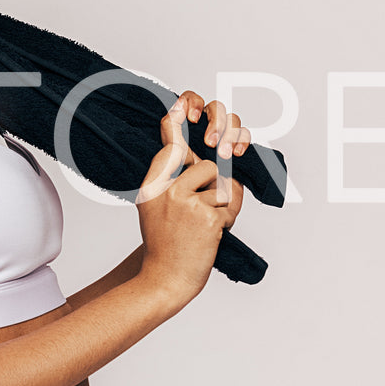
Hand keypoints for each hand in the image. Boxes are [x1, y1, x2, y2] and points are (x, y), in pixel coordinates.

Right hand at [135, 114, 229, 304]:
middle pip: (206, 166)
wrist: (165, 279)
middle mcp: (167, 190)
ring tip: (205, 224)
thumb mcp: (156, 203)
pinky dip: (230, 218)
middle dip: (214, 182)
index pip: (173, 146)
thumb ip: (167, 170)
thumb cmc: (165, 241)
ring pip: (222, 185)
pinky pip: (232, 203)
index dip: (183, 118)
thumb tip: (174, 126)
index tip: (186, 106)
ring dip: (223, 204)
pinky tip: (213, 234)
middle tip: (204, 199)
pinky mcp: (208, 217)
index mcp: (152, 185)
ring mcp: (187, 203)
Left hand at [162, 91, 245, 226]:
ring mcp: (221, 140)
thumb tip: (176, 108)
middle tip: (209, 144)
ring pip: (231, 119)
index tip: (192, 118)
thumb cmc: (179, 194)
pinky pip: (244, 134)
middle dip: (214, 123)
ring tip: (223, 154)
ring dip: (228, 133)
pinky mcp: (236, 151)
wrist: (197, 216)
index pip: (190, 100)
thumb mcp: (168, 162)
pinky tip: (235, 154)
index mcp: (184, 129)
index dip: (193, 102)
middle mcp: (203, 131)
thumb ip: (170, 133)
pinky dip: (241, 140)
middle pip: (214, 107)